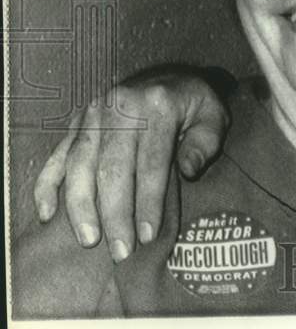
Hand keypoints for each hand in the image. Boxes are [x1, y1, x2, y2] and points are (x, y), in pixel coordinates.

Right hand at [33, 65, 232, 261]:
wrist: (170, 77)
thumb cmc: (194, 105)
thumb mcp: (214, 116)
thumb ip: (205, 144)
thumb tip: (188, 171)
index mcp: (157, 105)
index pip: (151, 162)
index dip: (149, 201)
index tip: (148, 235)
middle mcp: (120, 106)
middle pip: (113, 168)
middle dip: (115, 213)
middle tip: (121, 250)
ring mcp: (93, 114)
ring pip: (80, 165)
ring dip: (81, 206)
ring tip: (90, 239)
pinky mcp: (75, 123)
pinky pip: (56, 156)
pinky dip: (47, 186)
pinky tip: (48, 216)